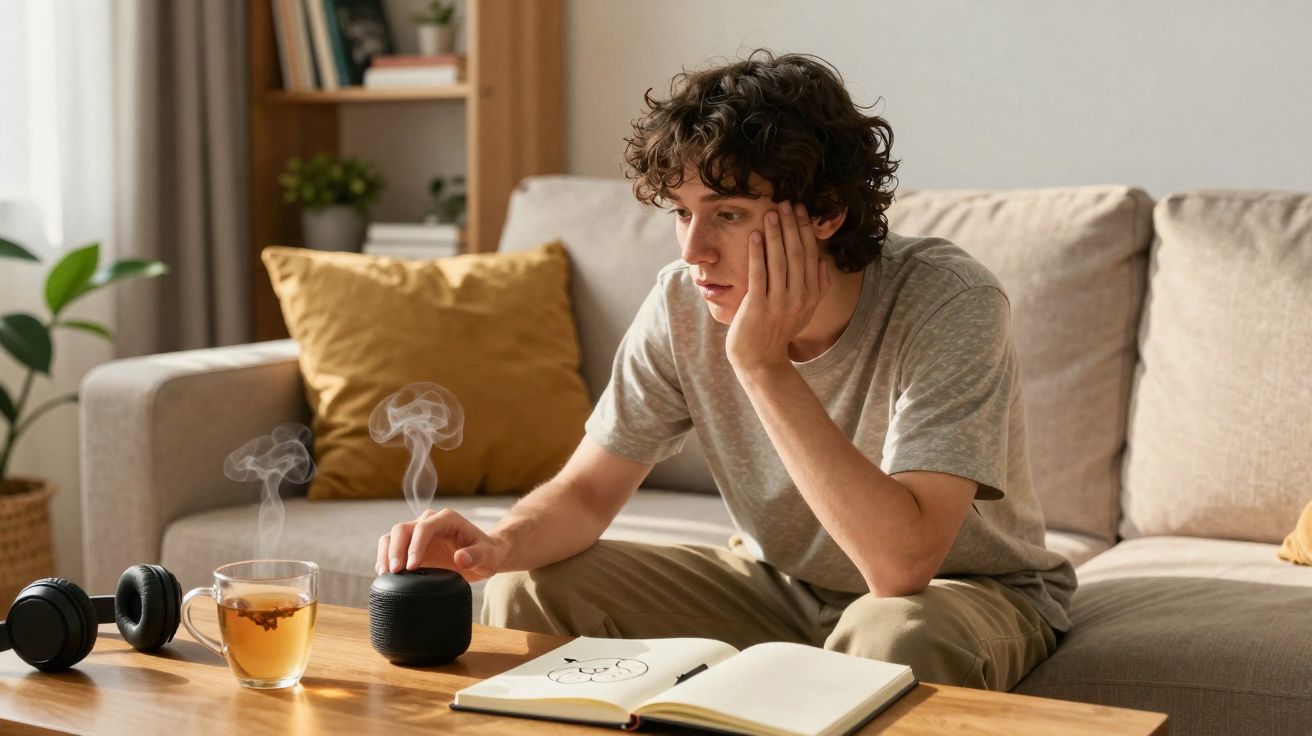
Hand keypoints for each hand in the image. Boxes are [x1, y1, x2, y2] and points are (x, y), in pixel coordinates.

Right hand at [375, 508, 506, 581]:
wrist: (483, 557)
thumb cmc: (487, 554)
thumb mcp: (488, 557)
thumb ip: (476, 556)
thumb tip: (460, 558)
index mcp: (447, 519)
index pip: (425, 527)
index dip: (415, 546)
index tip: (412, 567)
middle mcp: (430, 522)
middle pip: (403, 529)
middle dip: (396, 550)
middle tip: (394, 572)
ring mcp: (418, 533)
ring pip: (393, 536)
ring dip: (386, 553)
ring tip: (385, 573)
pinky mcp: (411, 546)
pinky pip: (392, 548)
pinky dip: (385, 558)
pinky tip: (384, 574)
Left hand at [725, 200, 830, 370]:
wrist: (760, 360)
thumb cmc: (779, 332)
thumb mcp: (804, 311)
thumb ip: (817, 288)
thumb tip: (823, 264)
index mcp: (812, 295)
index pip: (811, 255)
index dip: (806, 231)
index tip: (801, 211)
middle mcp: (799, 297)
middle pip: (797, 254)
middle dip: (791, 226)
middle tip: (786, 203)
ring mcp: (779, 302)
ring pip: (779, 260)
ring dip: (775, 234)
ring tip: (770, 213)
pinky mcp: (758, 306)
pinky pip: (759, 274)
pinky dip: (757, 253)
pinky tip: (754, 235)